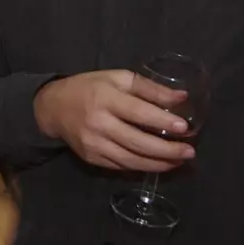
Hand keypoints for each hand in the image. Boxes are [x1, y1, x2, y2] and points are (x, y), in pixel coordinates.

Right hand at [32, 70, 194, 171]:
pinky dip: (142, 166)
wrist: (53, 107)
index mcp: (105, 98)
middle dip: (167, 150)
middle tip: (189, 153)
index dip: (163, 122)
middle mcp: (99, 123)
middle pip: (138, 142)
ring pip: (131, 159)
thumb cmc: (89, 87)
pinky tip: (158, 164)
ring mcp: (94, 144)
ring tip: (179, 162)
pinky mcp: (92, 158)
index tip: (185, 128)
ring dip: (158, 163)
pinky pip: (121, 166)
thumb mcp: (117, 78)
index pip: (139, 113)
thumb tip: (181, 98)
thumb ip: (149, 88)